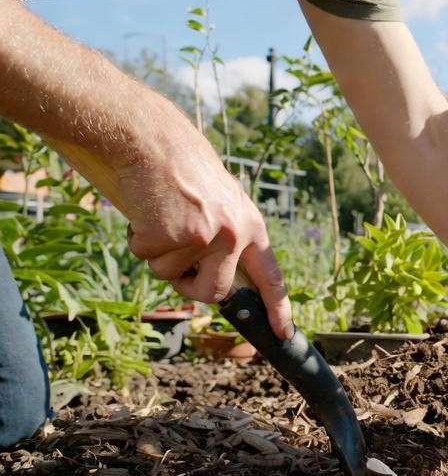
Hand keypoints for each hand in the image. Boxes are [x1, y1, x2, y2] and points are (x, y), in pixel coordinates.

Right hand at [116, 105, 292, 338]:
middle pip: (214, 291)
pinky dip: (138, 240)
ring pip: (171, 275)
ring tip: (162, 218)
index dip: (277, 308)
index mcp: (251, 228)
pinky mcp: (172, 234)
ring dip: (158, 254)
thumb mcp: (223, 204)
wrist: (155, 142)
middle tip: (176, 258)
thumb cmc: (185, 173)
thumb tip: (225, 283)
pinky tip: (146, 212)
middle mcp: (234, 235)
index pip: (271, 277)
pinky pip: (146, 257)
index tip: (283, 333)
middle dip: (190, 285)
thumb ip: (229, 240)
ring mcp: (204, 236)